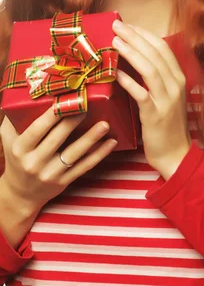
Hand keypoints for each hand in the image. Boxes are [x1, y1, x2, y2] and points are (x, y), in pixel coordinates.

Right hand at [0, 106, 117, 212]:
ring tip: (105, 124)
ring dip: (90, 139)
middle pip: (57, 139)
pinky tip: (111, 142)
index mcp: (21, 149)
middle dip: (73, 121)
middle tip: (87, 105)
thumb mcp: (9, 139)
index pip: (37, 129)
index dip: (52, 115)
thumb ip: (14, 118)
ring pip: (74, 154)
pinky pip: (84, 167)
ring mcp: (51, 174)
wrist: (20, 194)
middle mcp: (34, 163)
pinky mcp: (64, 182)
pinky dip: (99, 155)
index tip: (65, 99)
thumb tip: (23, 90)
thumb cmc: (16, 158)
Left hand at [112, 20, 190, 176]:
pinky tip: (115, 72)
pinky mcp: (155, 114)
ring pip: (149, 69)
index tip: (129, 25)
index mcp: (179, 78)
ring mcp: (166, 99)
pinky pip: (140, 93)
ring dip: (131, 52)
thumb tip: (136, 58)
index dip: (145, 34)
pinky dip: (128, 81)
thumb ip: (158, 78)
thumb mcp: (168, 96)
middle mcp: (175, 85)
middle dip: (135, 37)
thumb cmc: (168, 124)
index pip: (163, 48)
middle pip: (155, 54)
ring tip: (115, 41)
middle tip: (116, 25)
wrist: (176, 154)